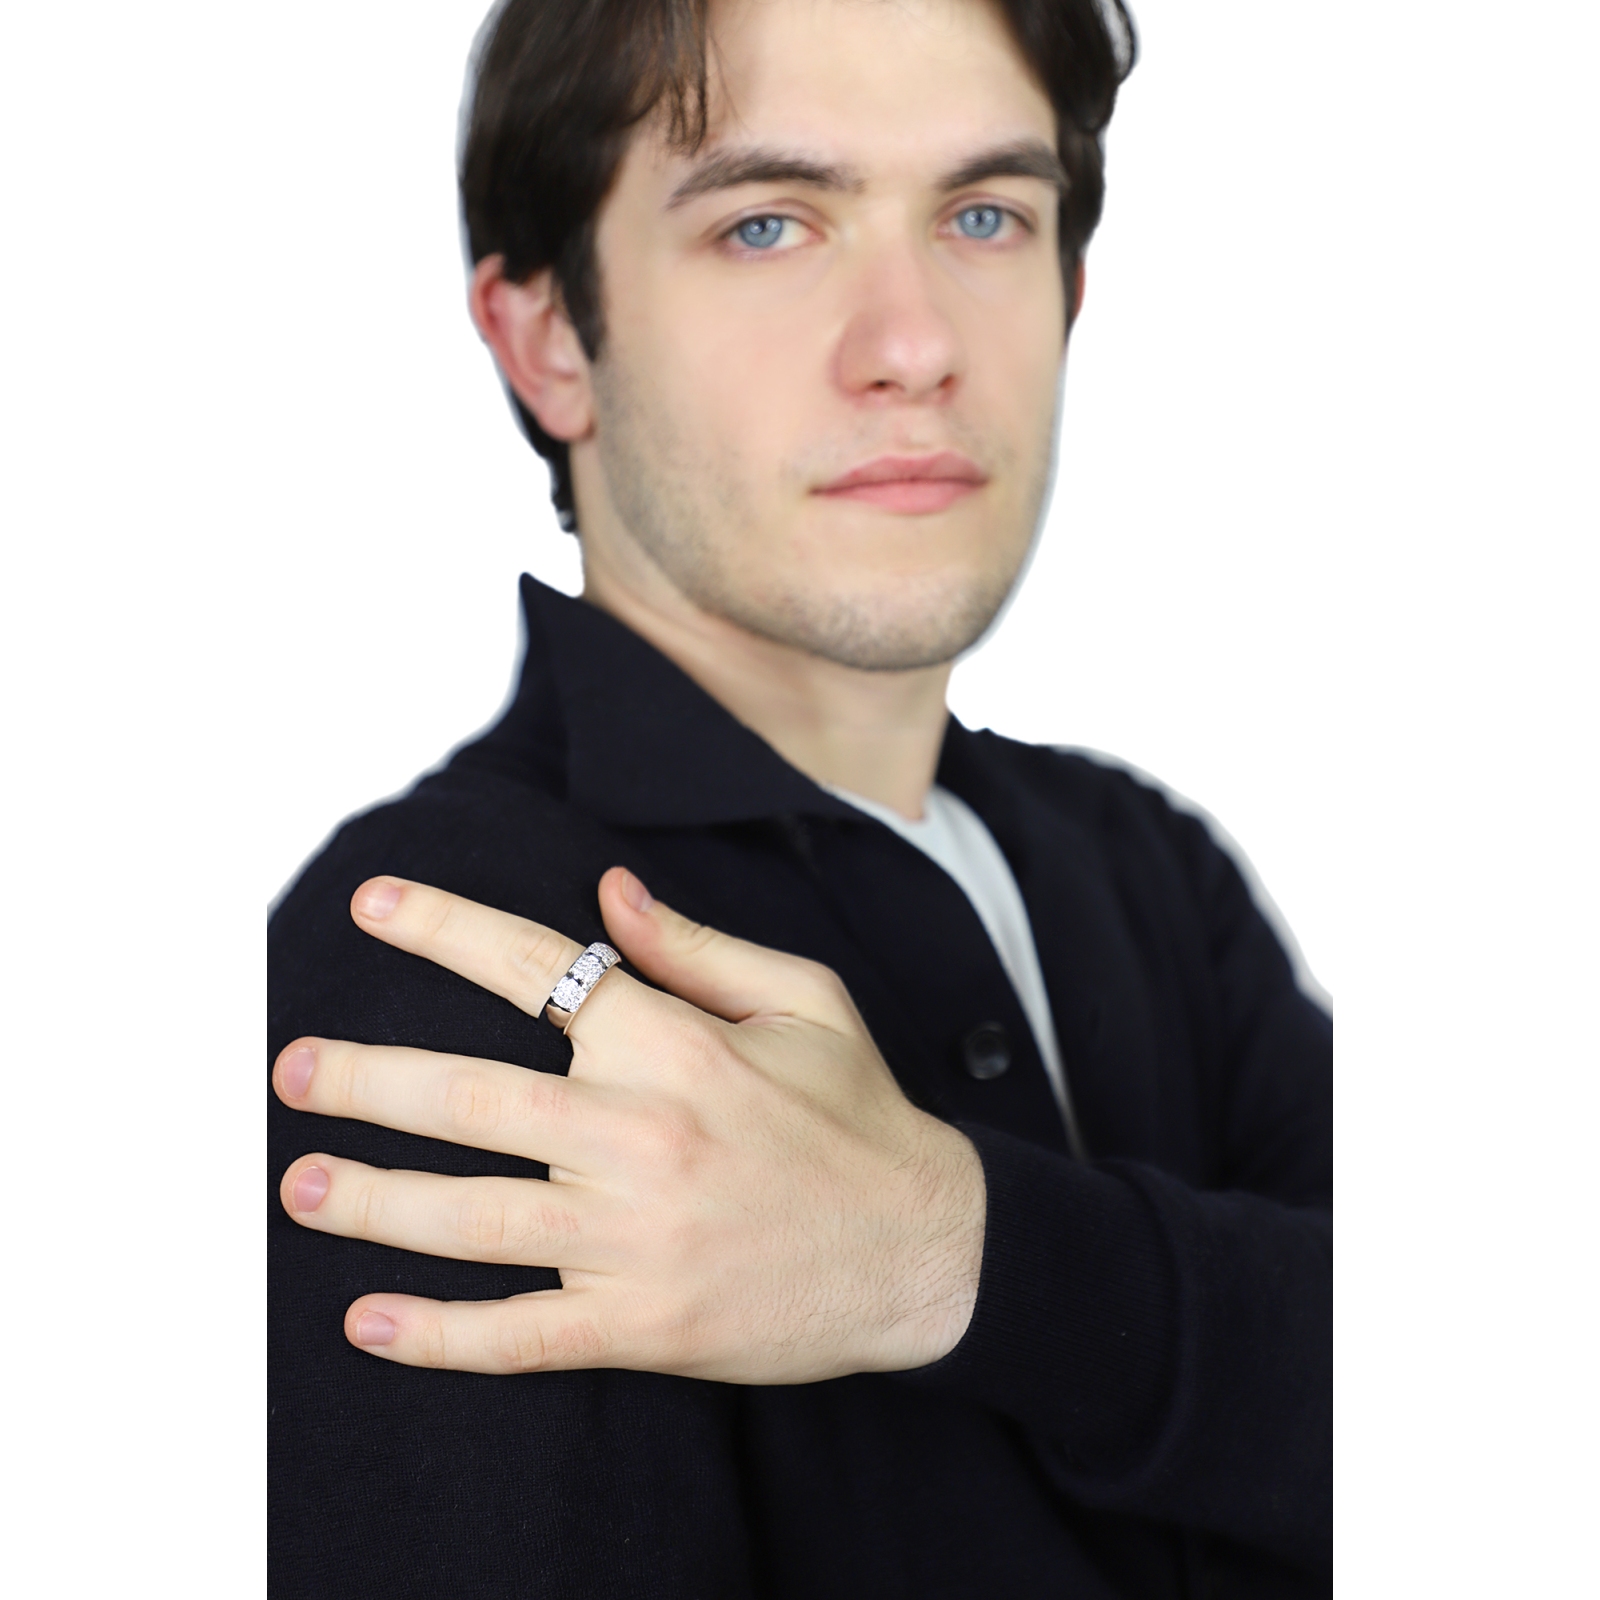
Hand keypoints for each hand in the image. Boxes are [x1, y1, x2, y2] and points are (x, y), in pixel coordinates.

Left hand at [273, 869, 985, 1382]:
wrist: (925, 1252)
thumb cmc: (860, 1115)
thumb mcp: (803, 1000)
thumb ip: (695, 946)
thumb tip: (605, 893)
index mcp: (675, 1044)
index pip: (535, 969)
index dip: (443, 929)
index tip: (371, 905)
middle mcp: (641, 1133)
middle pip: (469, 1095)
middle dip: (364, 1079)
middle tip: (292, 1070)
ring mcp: (635, 1238)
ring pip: (471, 1218)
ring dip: (372, 1199)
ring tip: (298, 1186)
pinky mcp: (642, 1325)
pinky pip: (518, 1335)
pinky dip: (435, 1335)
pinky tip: (367, 1322)